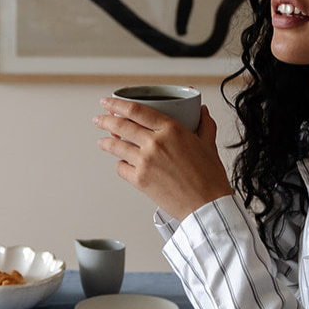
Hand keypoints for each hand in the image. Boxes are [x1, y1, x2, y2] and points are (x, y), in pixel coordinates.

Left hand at [94, 97, 233, 220]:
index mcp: (172, 129)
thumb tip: (202, 111)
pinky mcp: (140, 180)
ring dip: (106, 142)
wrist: (207, 205)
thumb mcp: (209, 145)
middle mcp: (155, 143)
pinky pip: (121, 168)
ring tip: (102, 141)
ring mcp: (145, 161)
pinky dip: (119, 164)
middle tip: (99, 119)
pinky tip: (121, 163)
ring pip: (116, 146)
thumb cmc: (209, 178)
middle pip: (120, 125)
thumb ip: (204, 125)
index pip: (137, 110)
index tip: (108, 102)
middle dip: (105, 120)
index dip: (117, 105)